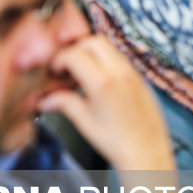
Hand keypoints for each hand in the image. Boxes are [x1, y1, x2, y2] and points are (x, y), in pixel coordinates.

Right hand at [38, 35, 175, 173]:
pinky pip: (121, 59)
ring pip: (110, 48)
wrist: (147, 151)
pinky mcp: (141, 78)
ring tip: (82, 75)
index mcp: (102, 82)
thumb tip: (45, 99)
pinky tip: (99, 81)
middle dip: (76, 49)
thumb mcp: (85, 122)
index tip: (54, 71)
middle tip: (67, 67)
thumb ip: (64, 103)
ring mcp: (133, 73)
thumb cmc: (116, 141)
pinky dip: (106, 61)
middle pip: (94, 41)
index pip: (75, 54)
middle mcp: (120, 72)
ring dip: (92, 54)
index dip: (59, 59)